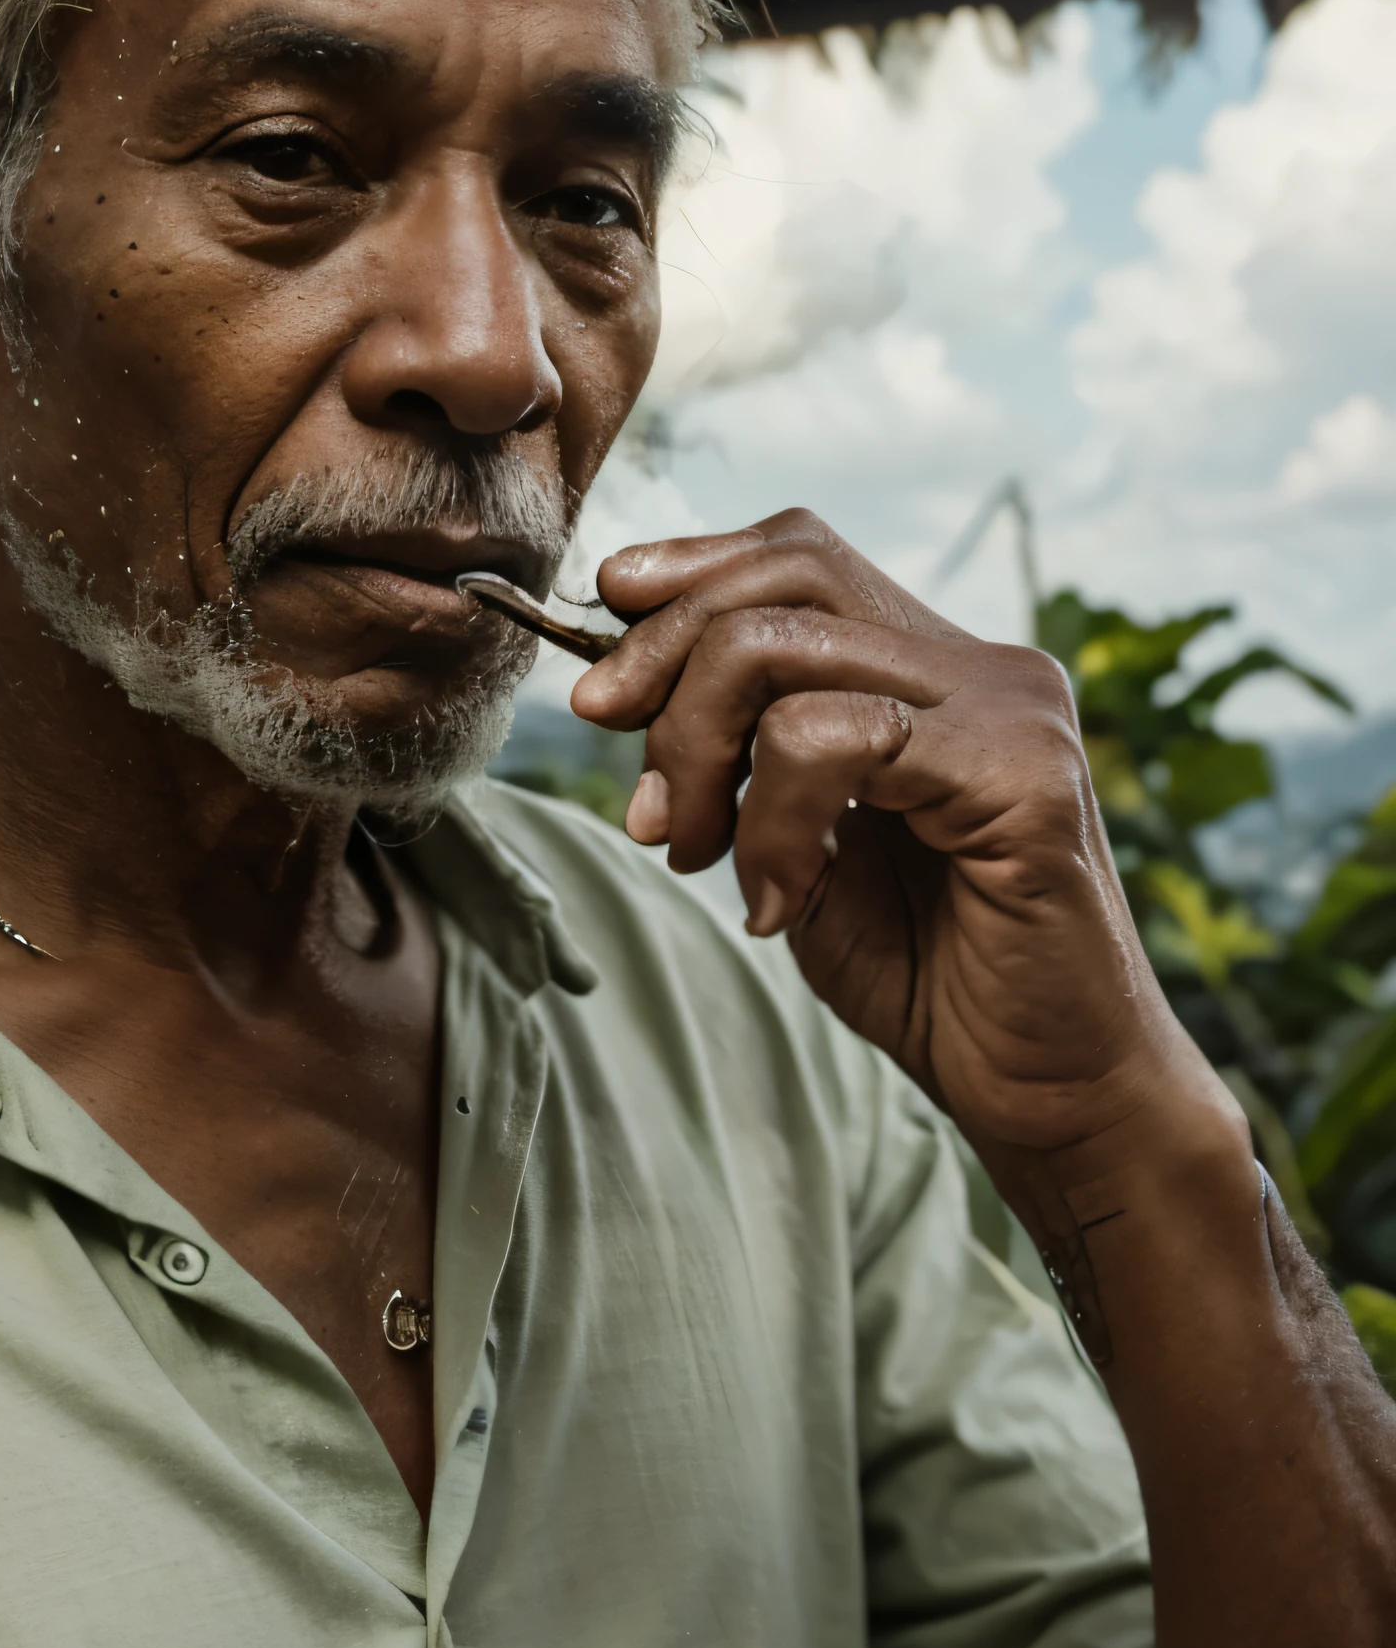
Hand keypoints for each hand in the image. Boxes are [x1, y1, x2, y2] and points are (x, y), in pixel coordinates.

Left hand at [572, 511, 1224, 1177]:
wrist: (1044, 1090)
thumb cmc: (928, 977)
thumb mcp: (798, 843)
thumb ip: (740, 756)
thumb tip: (619, 681)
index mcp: (934, 670)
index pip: (796, 557)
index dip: (683, 585)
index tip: (602, 681)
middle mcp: (984, 666)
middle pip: (786, 574)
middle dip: (662, 660)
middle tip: (628, 782)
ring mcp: (1013, 709)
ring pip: (787, 648)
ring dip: (698, 754)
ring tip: (695, 855)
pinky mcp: (1024, 775)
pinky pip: (834, 739)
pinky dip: (770, 821)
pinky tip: (778, 902)